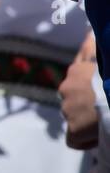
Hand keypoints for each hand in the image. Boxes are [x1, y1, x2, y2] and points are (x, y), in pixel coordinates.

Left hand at [60, 31, 100, 150]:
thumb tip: (91, 32)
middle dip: (87, 103)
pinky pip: (74, 140)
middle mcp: (66, 87)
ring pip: (74, 116)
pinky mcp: (73, 128)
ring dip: (87, 119)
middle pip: (73, 97)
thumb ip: (94, 49)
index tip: (99, 89)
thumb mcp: (102, 60)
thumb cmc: (109, 79)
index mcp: (77, 70)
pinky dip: (85, 141)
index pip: (77, 72)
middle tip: (106, 107)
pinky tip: (97, 138)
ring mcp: (67, 108)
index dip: (88, 83)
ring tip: (106, 120)